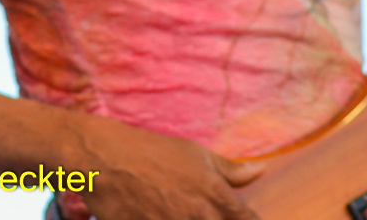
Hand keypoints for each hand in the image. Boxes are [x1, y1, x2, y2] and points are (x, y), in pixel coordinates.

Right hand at [74, 115, 258, 219]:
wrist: (106, 158)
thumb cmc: (153, 153)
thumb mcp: (195, 154)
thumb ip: (231, 170)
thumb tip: (261, 170)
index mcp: (215, 194)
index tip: (238, 218)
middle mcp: (200, 215)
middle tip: (200, 213)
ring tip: (178, 213)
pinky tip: (161, 218)